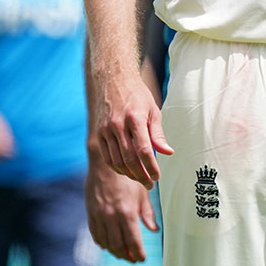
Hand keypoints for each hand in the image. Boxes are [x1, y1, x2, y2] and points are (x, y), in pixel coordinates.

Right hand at [85, 161, 158, 262]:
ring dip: (115, 252)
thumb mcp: (142, 193)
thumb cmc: (127, 178)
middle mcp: (112, 216)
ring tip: (123, 255)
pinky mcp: (90, 214)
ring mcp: (99, 216)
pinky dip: (102, 243)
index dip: (138, 252)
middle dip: (127, 255)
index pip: (133, 240)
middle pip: (118, 245)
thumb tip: (154, 230)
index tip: (142, 258)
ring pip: (106, 242)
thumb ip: (147, 213)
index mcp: (127, 212)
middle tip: (133, 260)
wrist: (104, 166)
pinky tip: (108, 245)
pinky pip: (95, 234)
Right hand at [91, 69, 171, 188]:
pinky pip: (107, 157)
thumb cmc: (138, 96)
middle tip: (150, 184)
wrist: (113, 81)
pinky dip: (117, 167)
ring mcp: (105, 130)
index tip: (157, 177)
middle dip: (141, 175)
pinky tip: (127, 171)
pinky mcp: (98, 134)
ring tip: (141, 179)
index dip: (151, 166)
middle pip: (129, 159)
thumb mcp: (153, 111)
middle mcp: (118, 125)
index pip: (144, 150)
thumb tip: (168, 153)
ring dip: (129, 174)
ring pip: (117, 161)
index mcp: (135, 118)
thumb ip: (158, 134)